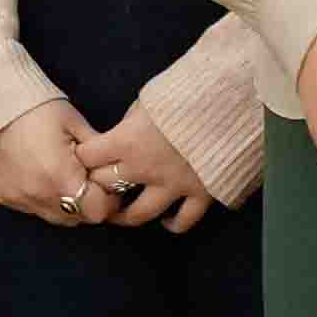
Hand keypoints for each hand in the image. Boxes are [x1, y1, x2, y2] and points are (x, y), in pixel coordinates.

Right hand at [0, 99, 105, 226]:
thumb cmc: (34, 107)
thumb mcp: (74, 123)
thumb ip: (98, 152)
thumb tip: (114, 167)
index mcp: (61, 178)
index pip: (98, 211)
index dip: (108, 199)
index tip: (107, 183)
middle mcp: (39, 196)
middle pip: (77, 218)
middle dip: (88, 202)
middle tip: (87, 178)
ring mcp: (19, 199)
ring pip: (55, 217)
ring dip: (66, 204)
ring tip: (63, 176)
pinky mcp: (4, 197)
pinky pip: (33, 208)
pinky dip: (43, 198)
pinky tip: (40, 174)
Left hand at [76, 104, 222, 234]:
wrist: (233, 100)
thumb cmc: (189, 92)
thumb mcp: (149, 100)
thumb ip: (131, 122)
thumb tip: (120, 135)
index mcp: (128, 139)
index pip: (88, 157)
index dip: (83, 157)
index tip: (84, 158)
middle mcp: (145, 167)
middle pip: (106, 186)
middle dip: (98, 186)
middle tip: (97, 187)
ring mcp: (173, 185)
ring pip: (138, 214)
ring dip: (124, 216)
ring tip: (119, 215)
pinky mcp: (201, 193)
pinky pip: (182, 220)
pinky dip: (172, 224)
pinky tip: (166, 221)